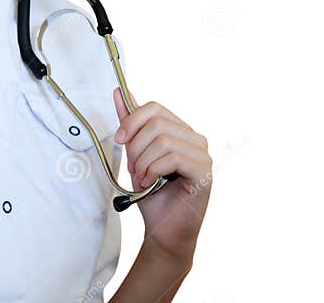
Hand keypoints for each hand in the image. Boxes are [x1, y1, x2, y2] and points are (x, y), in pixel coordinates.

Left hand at [112, 88, 212, 261]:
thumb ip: (131, 124)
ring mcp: (203, 155)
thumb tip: (120, 93)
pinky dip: (153, 170)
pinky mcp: (204, 172)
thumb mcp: (135, 153)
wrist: (162, 230)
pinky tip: (150, 183)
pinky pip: (173, 157)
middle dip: (136, 146)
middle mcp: (195, 139)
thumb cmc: (152, 193)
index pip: (154, 108)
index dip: (132, 121)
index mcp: (180, 130)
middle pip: (157, 122)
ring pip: (163, 140)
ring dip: (143, 162)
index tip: (119, 139)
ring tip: (141, 178)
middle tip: (132, 167)